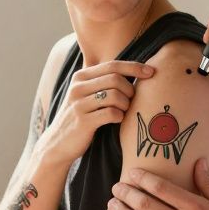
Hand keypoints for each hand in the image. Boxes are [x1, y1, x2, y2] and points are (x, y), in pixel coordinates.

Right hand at [38, 60, 154, 167]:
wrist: (57, 144)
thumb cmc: (80, 118)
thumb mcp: (86, 95)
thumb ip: (104, 82)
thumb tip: (135, 71)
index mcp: (80, 77)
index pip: (113, 65)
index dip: (135, 67)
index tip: (151, 72)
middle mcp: (78, 87)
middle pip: (116, 79)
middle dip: (130, 90)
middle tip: (130, 102)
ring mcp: (78, 104)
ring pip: (115, 95)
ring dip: (126, 105)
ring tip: (122, 112)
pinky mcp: (82, 121)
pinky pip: (111, 113)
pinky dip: (119, 116)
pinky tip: (116, 120)